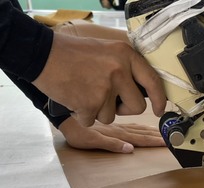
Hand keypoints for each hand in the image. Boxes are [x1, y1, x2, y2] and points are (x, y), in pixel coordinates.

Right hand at [32, 32, 165, 126]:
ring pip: (112, 116)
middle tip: (107, 98)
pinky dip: (82, 114)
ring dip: (98, 110)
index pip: (153, 81)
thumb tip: (144, 91)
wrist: (43, 55)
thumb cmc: (73, 54)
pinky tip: (74, 96)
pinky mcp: (90, 104)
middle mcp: (119, 71)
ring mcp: (105, 88)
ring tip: (84, 91)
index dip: (159, 99)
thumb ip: (126, 68)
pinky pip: (92, 120)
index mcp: (126, 55)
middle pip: (137, 107)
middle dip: (124, 109)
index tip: (160, 110)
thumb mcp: (107, 51)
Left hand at [58, 116, 164, 152]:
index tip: (166, 143)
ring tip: (161, 132)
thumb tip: (129, 149)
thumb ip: (110, 144)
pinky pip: (129, 125)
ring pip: (137, 127)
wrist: (63, 116)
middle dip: (156, 135)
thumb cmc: (75, 131)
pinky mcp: (110, 124)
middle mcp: (118, 128)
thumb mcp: (90, 141)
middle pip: (141, 132)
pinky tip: (141, 127)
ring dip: (150, 131)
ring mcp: (114, 125)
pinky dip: (139, 126)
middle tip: (170, 138)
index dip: (153, 141)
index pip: (139, 138)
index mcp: (116, 133)